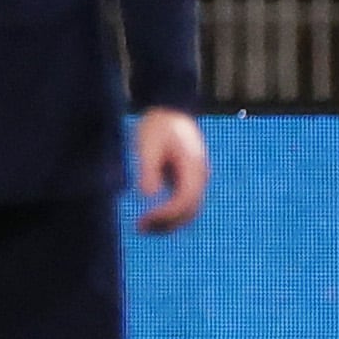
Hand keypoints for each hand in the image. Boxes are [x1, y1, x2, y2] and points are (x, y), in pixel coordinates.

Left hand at [134, 108, 209, 234]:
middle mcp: (199, 175)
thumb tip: (147, 195)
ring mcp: (197, 179)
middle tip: (139, 228)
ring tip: (142, 228)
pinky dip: (170, 216)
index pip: (185, 199)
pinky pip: (184, 205)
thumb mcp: (147, 145)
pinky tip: (150, 220)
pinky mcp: (189, 181)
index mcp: (192, 165)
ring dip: (169, 224)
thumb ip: (148, 169)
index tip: (143, 219)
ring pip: (189, 211)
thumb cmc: (157, 126)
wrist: (171, 110)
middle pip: (190, 210)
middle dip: (166, 223)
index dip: (166, 214)